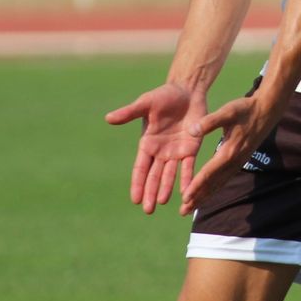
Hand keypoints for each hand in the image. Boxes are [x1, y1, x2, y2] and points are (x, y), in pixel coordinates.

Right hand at [105, 82, 207, 214]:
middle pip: (154, 176)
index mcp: (147, 144)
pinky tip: (187, 191)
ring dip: (166, 188)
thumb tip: (108, 118)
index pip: (140, 167)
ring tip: (163, 202)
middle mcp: (161, 152)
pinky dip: (187, 178)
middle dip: (150, 192)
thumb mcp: (146, 104)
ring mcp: (176, 152)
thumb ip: (129, 113)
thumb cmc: (164, 96)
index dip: (137, 183)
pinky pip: (189, 166)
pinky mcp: (192, 148)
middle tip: (147, 210)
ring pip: (170, 175)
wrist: (187, 91)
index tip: (134, 199)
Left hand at [179, 92, 283, 215]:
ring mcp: (237, 163)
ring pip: (219, 184)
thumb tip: (191, 130)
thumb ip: (210, 121)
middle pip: (213, 183)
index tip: (185, 197)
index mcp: (229, 151)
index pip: (209, 172)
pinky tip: (207, 194)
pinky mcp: (239, 161)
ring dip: (204, 197)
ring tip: (190, 208)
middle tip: (183, 211)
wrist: (266, 111)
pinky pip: (224, 179)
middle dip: (198, 197)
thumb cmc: (246, 109)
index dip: (197, 185)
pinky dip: (214, 189)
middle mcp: (233, 161)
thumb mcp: (228, 111)